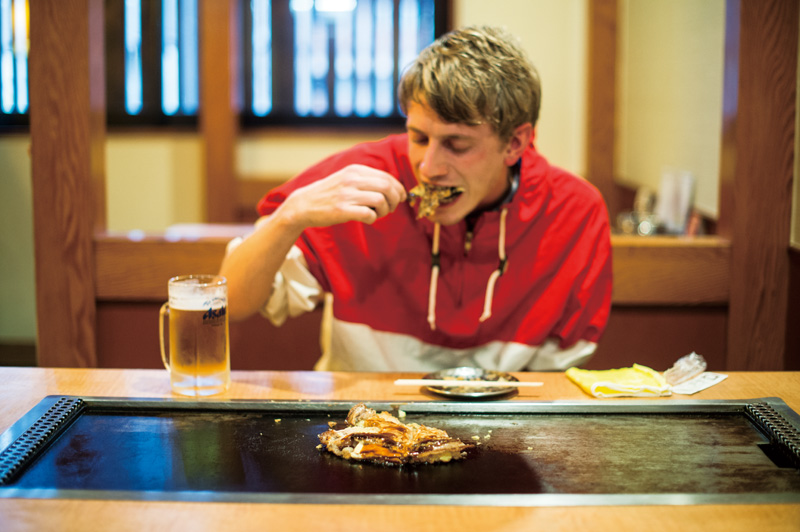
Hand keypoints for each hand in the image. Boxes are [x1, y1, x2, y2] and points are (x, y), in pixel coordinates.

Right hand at [278, 164, 407, 228]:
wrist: (303, 204)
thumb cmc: (329, 194)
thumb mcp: (347, 178)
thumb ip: (366, 179)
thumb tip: (393, 187)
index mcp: (355, 170)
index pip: (387, 177)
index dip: (398, 188)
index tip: (401, 197)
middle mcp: (352, 179)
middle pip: (387, 187)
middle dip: (395, 199)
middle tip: (391, 208)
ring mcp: (346, 194)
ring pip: (380, 200)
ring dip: (385, 210)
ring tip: (378, 214)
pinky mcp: (342, 210)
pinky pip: (369, 214)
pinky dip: (373, 218)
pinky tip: (367, 218)